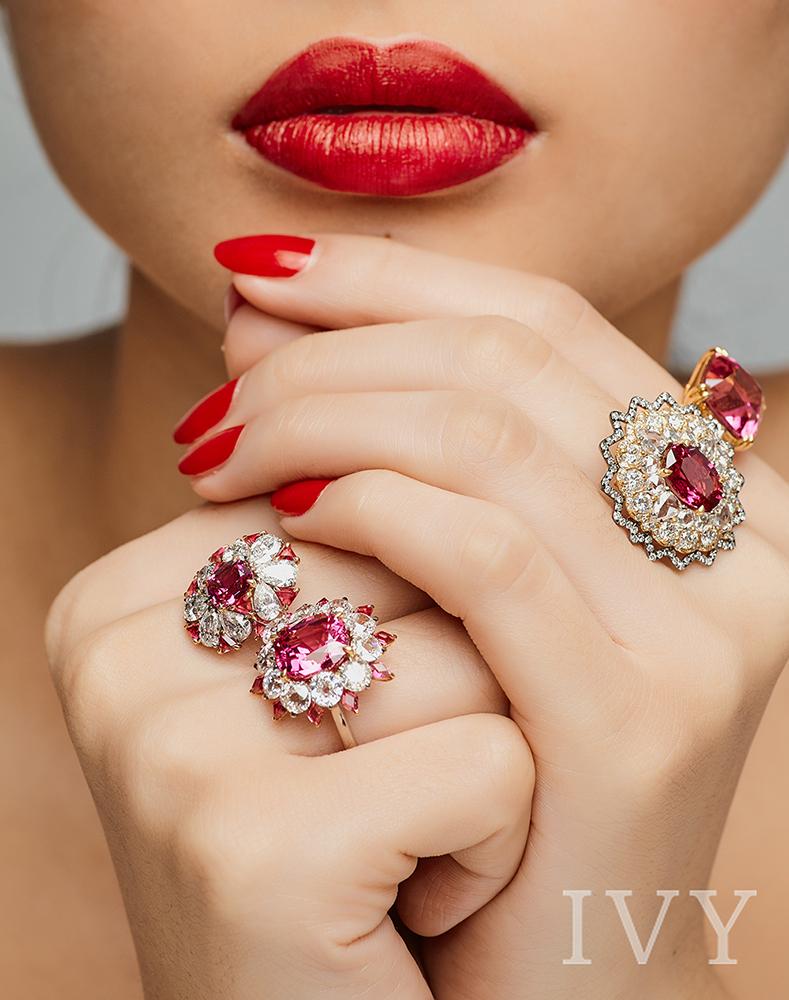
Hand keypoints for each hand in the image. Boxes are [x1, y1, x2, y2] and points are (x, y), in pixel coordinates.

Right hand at [46, 499, 531, 998]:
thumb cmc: (350, 843)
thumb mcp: (318, 664)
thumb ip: (331, 522)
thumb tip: (329, 363)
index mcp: (121, 598)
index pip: (350, 488)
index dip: (417, 599)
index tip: (357, 713)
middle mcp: (116, 656)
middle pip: (409, 547)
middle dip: (460, 658)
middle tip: (388, 779)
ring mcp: (172, 751)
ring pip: (465, 643)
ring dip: (494, 739)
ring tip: (408, 836)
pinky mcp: (254, 848)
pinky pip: (489, 760)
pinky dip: (503, 831)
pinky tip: (425, 899)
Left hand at [182, 234, 788, 997]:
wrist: (552, 974)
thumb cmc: (491, 762)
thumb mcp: (470, 584)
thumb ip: (410, 446)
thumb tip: (269, 316)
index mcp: (708, 490)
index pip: (539, 321)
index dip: (389, 275)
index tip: (257, 274)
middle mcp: (739, 540)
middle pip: (507, 361)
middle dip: (335, 343)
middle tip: (220, 378)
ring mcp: (704, 628)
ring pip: (489, 438)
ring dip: (323, 416)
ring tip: (219, 448)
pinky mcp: (644, 719)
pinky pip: (487, 553)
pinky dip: (369, 510)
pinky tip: (286, 518)